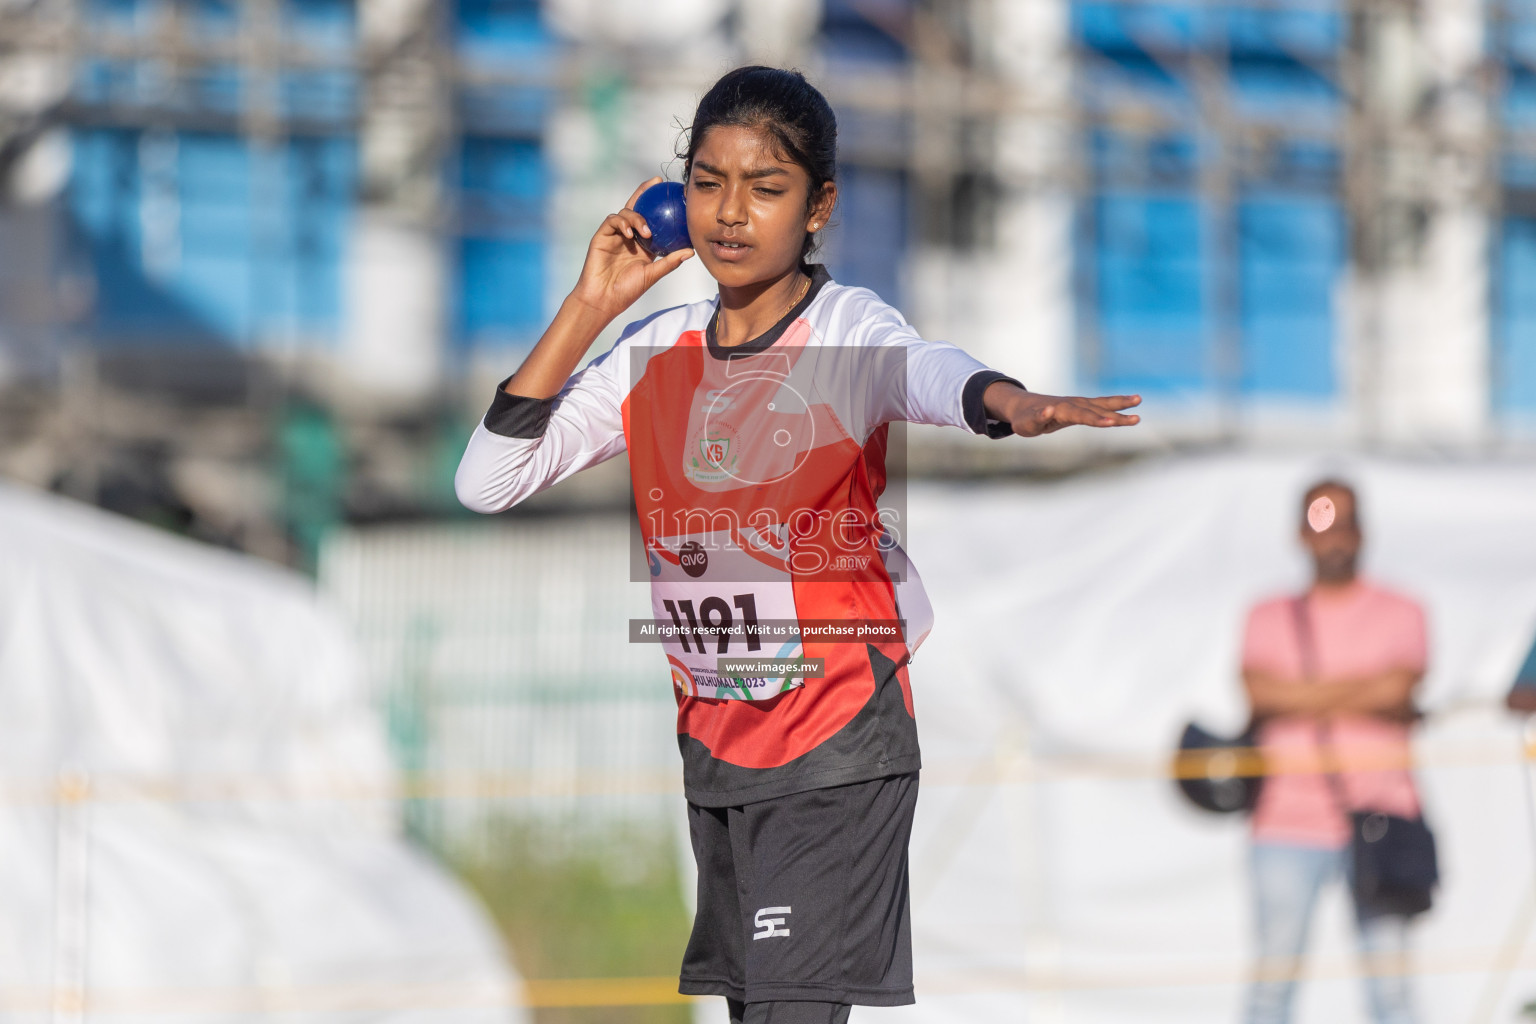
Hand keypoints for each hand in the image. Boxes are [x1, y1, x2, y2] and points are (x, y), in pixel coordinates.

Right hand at [568, 177, 695, 320]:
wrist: (604, 298)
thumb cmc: (628, 290)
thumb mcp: (652, 274)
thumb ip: (669, 261)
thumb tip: (691, 251)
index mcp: (643, 243)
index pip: (652, 219)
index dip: (661, 206)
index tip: (675, 194)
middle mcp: (629, 235)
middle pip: (637, 207)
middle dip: (645, 191)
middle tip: (657, 183)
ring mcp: (615, 234)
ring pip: (625, 212)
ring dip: (637, 218)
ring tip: (646, 231)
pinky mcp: (602, 236)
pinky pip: (612, 221)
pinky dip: (622, 223)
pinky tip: (630, 233)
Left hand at [984, 382, 1140, 436]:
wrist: (1024, 407)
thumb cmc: (1024, 419)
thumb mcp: (1026, 423)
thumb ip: (1037, 417)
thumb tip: (1048, 410)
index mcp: (1062, 410)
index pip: (1082, 416)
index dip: (1096, 419)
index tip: (1110, 423)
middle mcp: (1074, 404)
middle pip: (1098, 410)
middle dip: (1117, 415)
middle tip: (1137, 419)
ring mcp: (1079, 403)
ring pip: (1102, 404)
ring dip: (1120, 403)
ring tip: (1139, 400)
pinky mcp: (1082, 406)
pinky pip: (1101, 404)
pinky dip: (1115, 403)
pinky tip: (1130, 402)